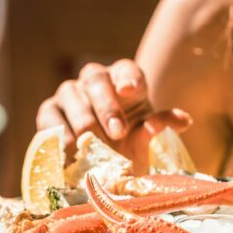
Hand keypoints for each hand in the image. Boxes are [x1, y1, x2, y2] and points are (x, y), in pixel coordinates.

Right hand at [36, 59, 191, 170]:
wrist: (99, 161)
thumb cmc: (128, 143)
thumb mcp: (146, 136)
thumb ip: (161, 125)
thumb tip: (183, 120)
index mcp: (124, 79)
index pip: (128, 70)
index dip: (129, 78)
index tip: (130, 90)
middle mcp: (95, 80)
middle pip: (96, 80)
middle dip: (107, 107)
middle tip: (117, 133)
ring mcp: (70, 93)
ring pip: (72, 97)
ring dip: (84, 123)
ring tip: (93, 148)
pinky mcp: (49, 111)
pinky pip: (50, 117)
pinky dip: (60, 134)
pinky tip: (70, 151)